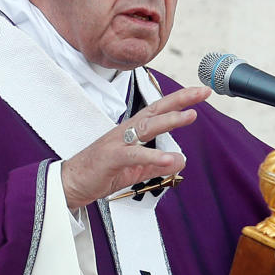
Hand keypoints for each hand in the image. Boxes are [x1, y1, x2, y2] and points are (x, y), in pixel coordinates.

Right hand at [61, 86, 210, 209]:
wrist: (72, 183)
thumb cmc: (103, 171)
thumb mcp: (138, 169)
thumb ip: (159, 164)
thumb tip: (182, 159)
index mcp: (133, 130)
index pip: (160, 110)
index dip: (180, 100)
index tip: (201, 92)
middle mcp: (126, 130)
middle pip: (155, 109)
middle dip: (180, 100)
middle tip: (202, 91)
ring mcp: (118, 142)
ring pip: (146, 126)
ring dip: (169, 120)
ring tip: (190, 116)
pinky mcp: (111, 158)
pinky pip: (134, 155)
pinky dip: (153, 156)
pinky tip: (170, 159)